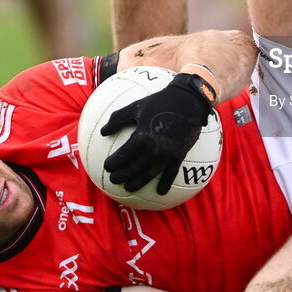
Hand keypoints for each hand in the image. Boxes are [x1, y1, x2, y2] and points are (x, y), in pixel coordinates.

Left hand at [102, 72, 215, 194]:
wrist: (188, 100)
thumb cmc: (160, 101)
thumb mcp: (136, 106)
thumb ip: (118, 118)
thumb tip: (103, 131)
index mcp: (141, 137)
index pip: (122, 156)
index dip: (112, 163)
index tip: (107, 166)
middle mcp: (153, 149)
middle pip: (133, 169)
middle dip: (121, 176)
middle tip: (113, 179)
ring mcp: (167, 154)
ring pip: (149, 174)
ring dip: (137, 183)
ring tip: (129, 187)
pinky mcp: (179, 155)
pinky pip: (171, 172)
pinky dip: (166, 183)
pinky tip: (161, 191)